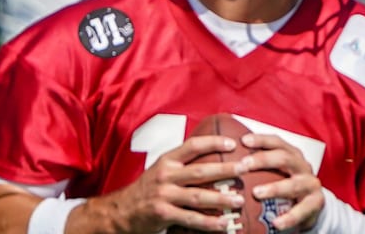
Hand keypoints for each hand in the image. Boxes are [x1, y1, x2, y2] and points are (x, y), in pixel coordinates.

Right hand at [96, 135, 247, 232]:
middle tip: (245, 168)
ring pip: (199, 196)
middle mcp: (166, 176)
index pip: (193, 146)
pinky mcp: (163, 215)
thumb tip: (214, 157)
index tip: (232, 142)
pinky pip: (191, 219)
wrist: (119, 212)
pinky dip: (209, 223)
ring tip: (239, 200)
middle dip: (226, 169)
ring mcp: (164, 196)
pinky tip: (223, 224)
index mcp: (167, 161)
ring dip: (222, 199)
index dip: (213, 142)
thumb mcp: (161, 170)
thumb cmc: (146, 190)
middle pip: (201, 171)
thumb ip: (183, 164)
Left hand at [239, 133, 324, 231]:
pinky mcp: (317, 202)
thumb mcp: (276, 172)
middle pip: (285, 158)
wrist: (310, 206)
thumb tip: (227, 162)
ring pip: (294, 184)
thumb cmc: (286, 185)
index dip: (261, 140)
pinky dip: (289, 217)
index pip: (277, 142)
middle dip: (264, 159)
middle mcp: (303, 166)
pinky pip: (303, 209)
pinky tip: (276, 223)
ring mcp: (311, 183)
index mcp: (292, 155)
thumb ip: (259, 167)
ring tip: (256, 193)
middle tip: (243, 165)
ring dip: (275, 188)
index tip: (243, 141)